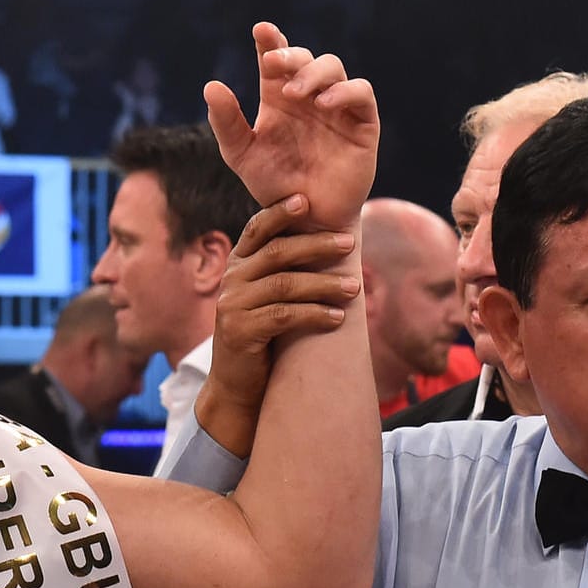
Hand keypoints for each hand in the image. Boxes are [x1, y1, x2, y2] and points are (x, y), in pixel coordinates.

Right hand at [193, 195, 360, 454]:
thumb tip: (332, 242)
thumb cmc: (264, 337)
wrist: (239, 386)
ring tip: (355, 288)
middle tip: (351, 243)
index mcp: (238, 266)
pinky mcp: (240, 331)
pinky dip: (315, 314)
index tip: (306, 200)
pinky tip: (338, 318)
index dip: (279, 212)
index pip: (257, 230)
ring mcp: (232, 305)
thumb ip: (285, 271)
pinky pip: (284, 316)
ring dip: (324, 284)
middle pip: (278, 253)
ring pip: (285, 284)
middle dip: (317, 246)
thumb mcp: (269, 298)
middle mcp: (232, 280)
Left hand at [204, 23, 377, 231]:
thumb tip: (211, 85)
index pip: (276, 60)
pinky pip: (361, 93)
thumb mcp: (242, 155)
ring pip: (334, 68)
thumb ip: (226, 123)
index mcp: (279, 99)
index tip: (260, 30)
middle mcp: (309, 98)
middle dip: (290, 55)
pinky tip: (325, 104)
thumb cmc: (273, 187)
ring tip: (295, 94)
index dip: (271, 41)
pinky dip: (345, 91)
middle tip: (272, 64)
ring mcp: (337, 108)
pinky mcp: (362, 123)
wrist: (305, 221)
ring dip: (314, 73)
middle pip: (306, 58)